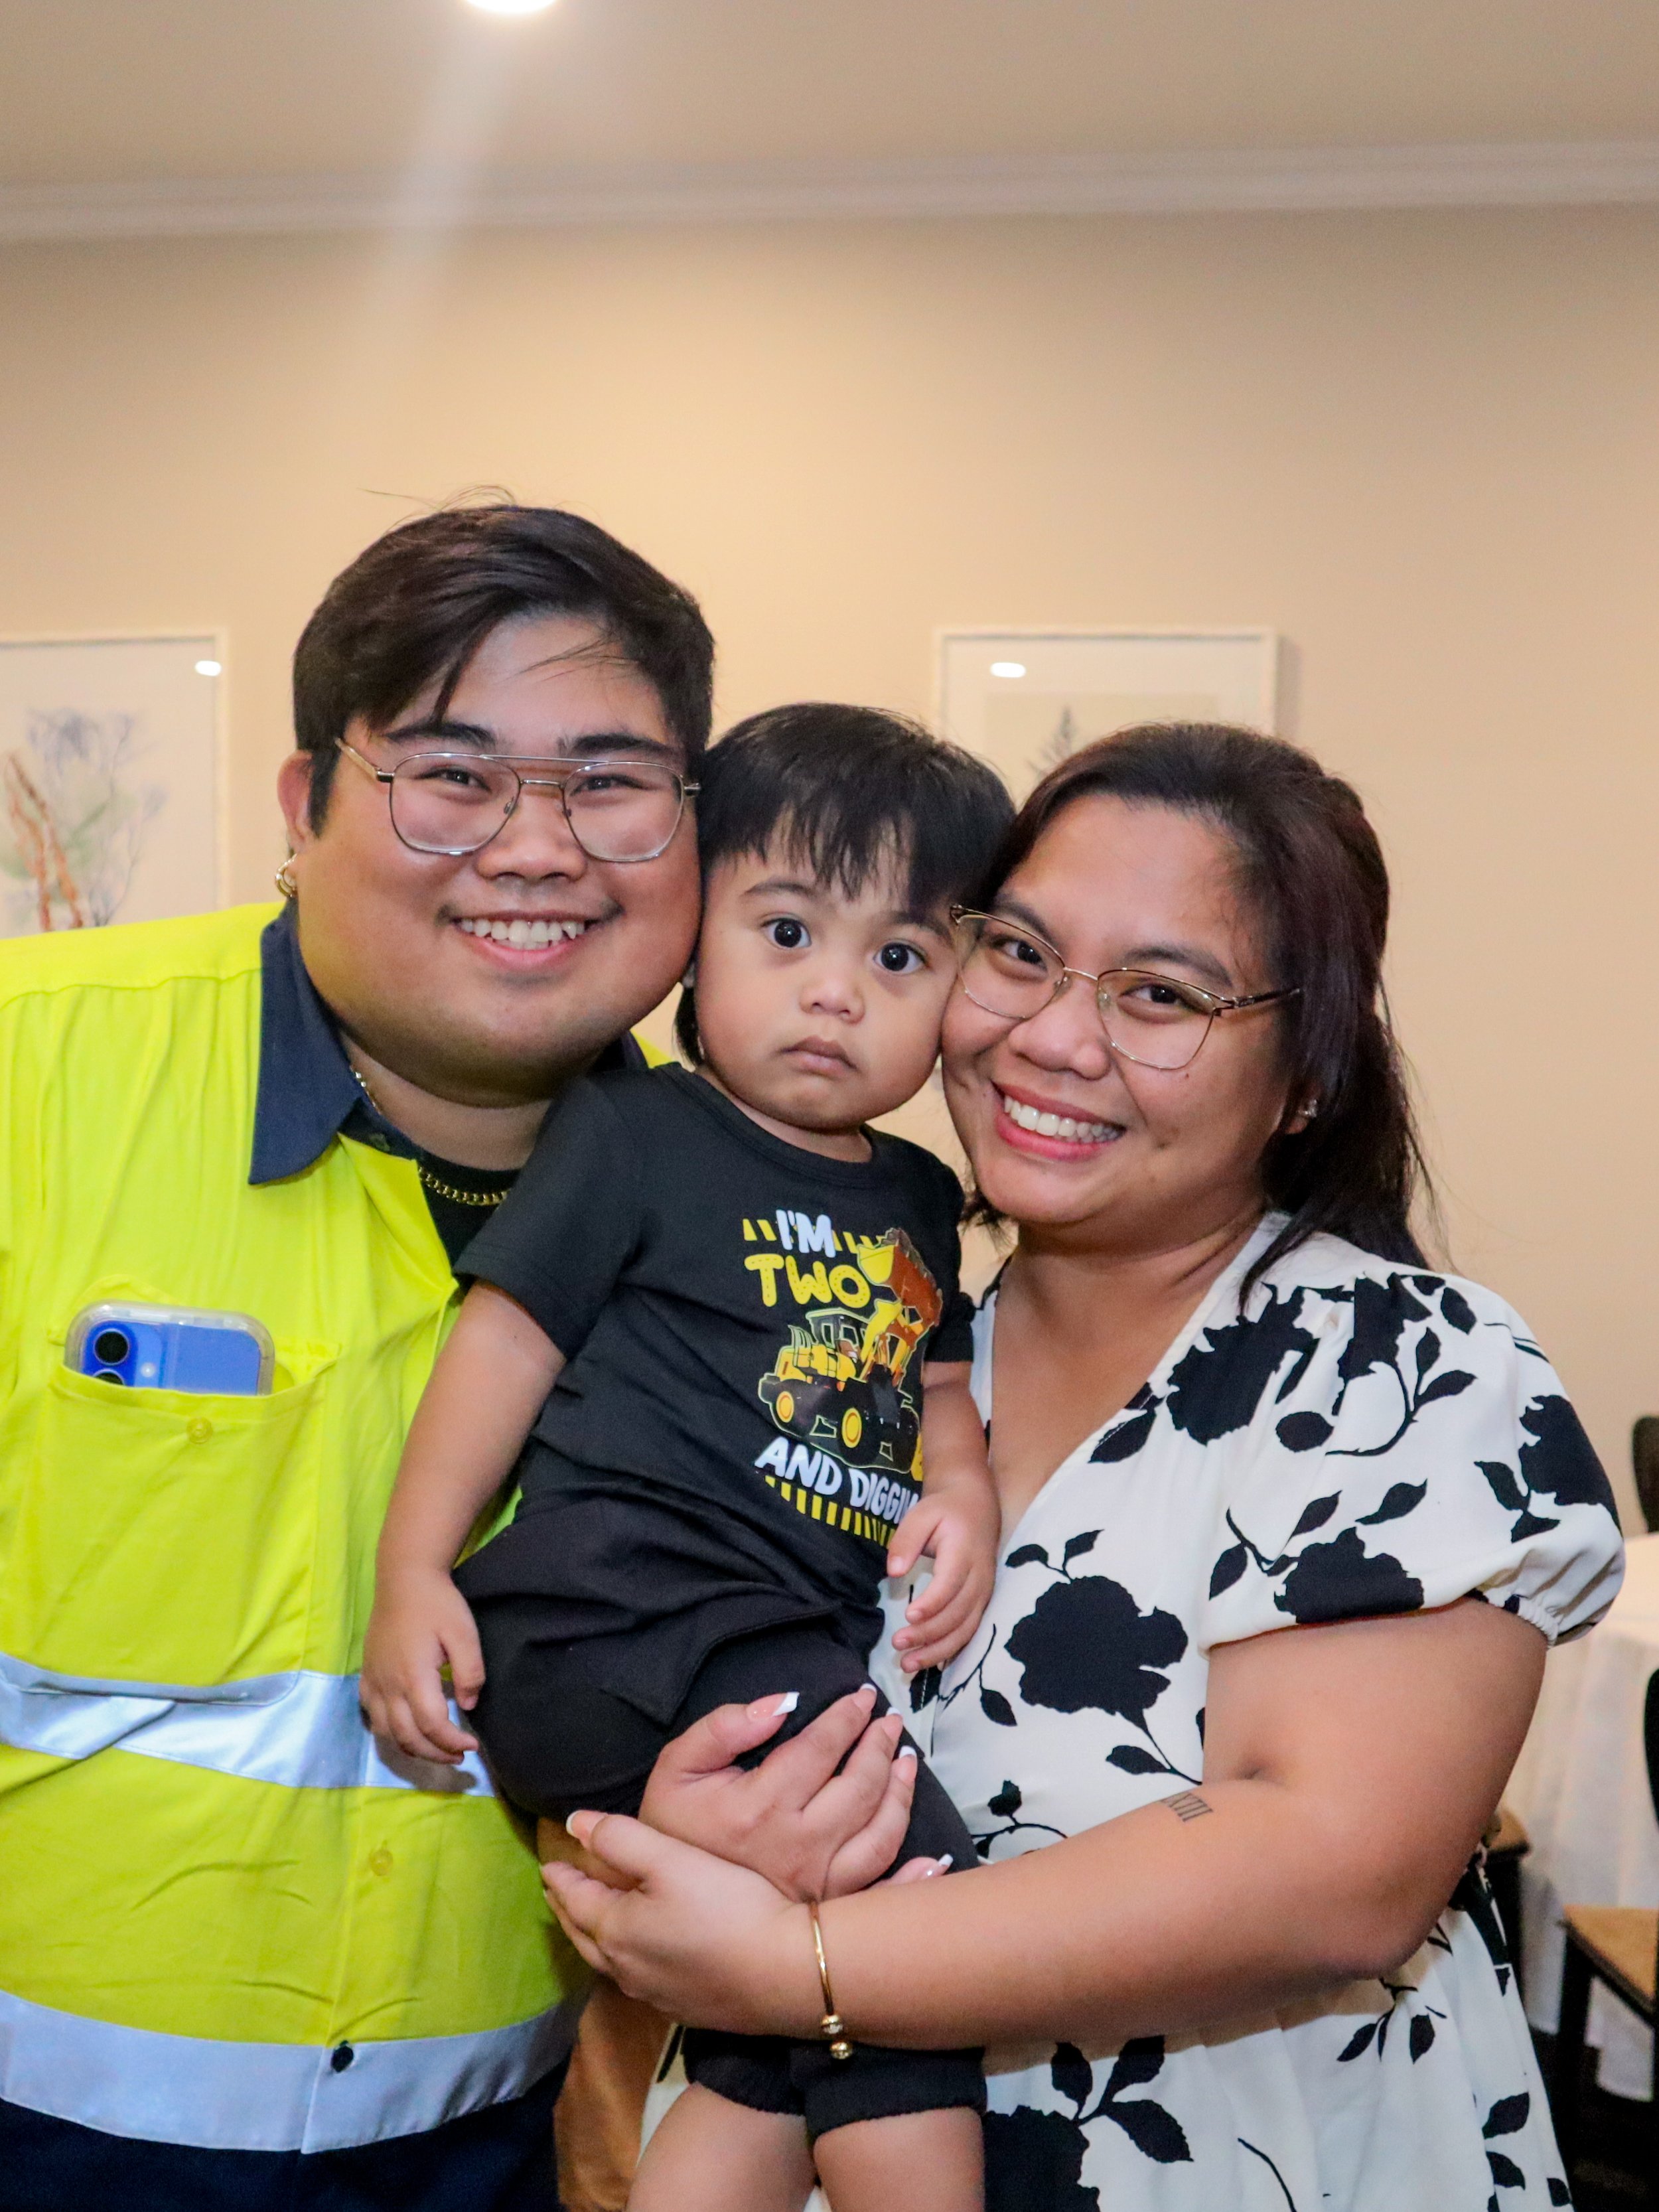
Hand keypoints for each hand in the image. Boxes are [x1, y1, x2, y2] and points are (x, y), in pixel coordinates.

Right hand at [360, 1566, 483, 1763]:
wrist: (404, 1579)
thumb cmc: (437, 1604)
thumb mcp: (464, 1633)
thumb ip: (469, 1672)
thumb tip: (467, 1705)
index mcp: (413, 1676)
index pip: (432, 1725)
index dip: (452, 1742)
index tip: (472, 1744)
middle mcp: (388, 1685)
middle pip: (408, 1736)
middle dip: (435, 1753)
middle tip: (459, 1754)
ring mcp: (373, 1682)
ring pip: (386, 1732)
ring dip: (412, 1748)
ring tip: (436, 1749)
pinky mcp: (366, 1676)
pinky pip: (372, 1716)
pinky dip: (389, 1732)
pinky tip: (406, 1729)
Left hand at [543, 1811, 814, 2031]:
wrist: (784, 1972)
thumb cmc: (727, 1906)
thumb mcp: (671, 1859)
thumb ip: (620, 1838)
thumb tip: (574, 1823)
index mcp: (617, 1929)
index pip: (577, 1899)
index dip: (562, 1878)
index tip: (548, 1865)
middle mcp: (627, 1968)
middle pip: (585, 1935)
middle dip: (568, 1910)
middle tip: (557, 1894)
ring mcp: (655, 1993)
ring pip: (609, 1961)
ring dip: (593, 1937)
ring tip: (589, 1922)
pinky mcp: (685, 2008)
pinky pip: (636, 1979)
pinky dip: (623, 1959)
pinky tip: (638, 1956)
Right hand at [639, 1688, 929, 1899]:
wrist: (660, 1901)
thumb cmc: (671, 1827)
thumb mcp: (678, 1766)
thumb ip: (725, 1728)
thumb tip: (785, 1703)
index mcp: (760, 1807)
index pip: (820, 1748)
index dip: (846, 1716)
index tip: (863, 1694)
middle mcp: (796, 1848)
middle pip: (859, 1787)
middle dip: (880, 1745)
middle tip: (888, 1720)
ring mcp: (815, 1886)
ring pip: (880, 1835)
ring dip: (901, 1793)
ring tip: (905, 1760)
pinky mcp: (823, 1912)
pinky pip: (880, 1894)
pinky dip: (913, 1877)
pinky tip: (934, 1857)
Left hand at [887, 1476, 999, 1671]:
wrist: (977, 1507)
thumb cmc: (945, 1511)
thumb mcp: (922, 1514)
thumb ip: (907, 1540)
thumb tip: (893, 1571)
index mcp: (965, 1553)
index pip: (950, 1584)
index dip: (931, 1604)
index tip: (908, 1616)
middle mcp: (980, 1578)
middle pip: (958, 1613)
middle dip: (928, 1634)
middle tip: (898, 1644)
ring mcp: (984, 1593)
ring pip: (966, 1629)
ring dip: (938, 1650)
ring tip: (908, 1664)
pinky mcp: (982, 1603)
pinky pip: (969, 1632)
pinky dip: (950, 1651)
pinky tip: (928, 1663)